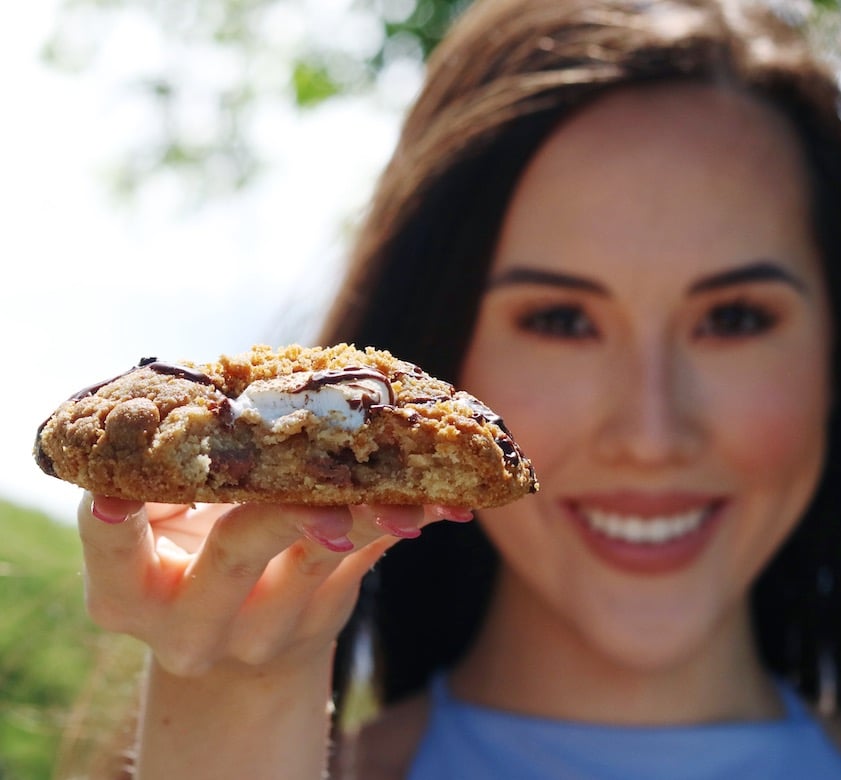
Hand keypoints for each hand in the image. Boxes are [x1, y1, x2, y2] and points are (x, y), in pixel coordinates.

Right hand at [79, 493, 468, 676]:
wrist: (241, 642)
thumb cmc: (193, 548)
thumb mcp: (168, 523)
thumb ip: (181, 476)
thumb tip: (227, 386)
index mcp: (126, 590)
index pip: (111, 552)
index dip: (110, 528)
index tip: (112, 500)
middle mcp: (187, 621)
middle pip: (235, 551)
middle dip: (284, 509)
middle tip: (326, 482)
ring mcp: (256, 632)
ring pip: (316, 561)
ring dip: (368, 509)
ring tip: (415, 486)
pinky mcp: (318, 623)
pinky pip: (365, 565)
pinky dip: (399, 524)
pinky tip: (440, 505)